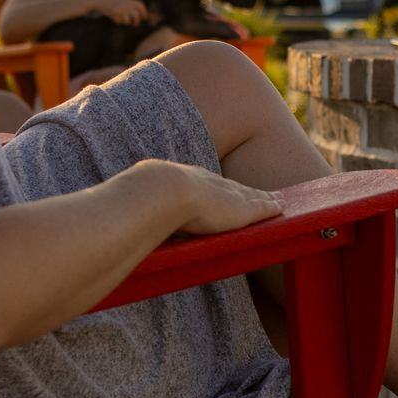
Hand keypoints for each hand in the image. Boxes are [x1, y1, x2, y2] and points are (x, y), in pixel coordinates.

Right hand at [86, 0, 149, 25]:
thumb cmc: (112, 0)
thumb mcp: (123, 0)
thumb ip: (131, 5)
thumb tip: (143, 14)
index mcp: (130, 0)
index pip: (141, 7)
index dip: (144, 13)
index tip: (143, 18)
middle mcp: (127, 4)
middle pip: (137, 16)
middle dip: (136, 21)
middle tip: (134, 24)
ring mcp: (121, 8)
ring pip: (128, 20)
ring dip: (127, 22)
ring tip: (124, 22)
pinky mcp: (115, 13)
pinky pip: (119, 21)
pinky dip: (118, 21)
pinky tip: (114, 18)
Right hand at [138, 160, 283, 234]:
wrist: (160, 192)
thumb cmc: (143, 200)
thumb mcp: (139, 202)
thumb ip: (135, 210)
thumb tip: (114, 216)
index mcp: (189, 181)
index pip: (211, 185)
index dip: (222, 189)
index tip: (228, 191)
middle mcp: (213, 184)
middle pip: (237, 187)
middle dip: (249, 190)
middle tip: (263, 192)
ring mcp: (229, 195)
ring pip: (254, 195)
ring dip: (266, 197)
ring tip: (279, 199)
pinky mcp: (243, 209)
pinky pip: (264, 206)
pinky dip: (273, 206)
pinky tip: (283, 206)